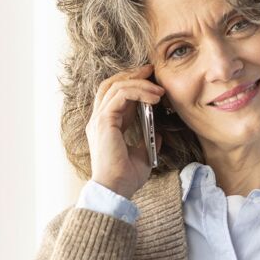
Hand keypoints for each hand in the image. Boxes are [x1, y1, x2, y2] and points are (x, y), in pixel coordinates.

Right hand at [87, 62, 166, 198]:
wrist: (117, 190)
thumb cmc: (126, 178)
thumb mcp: (143, 155)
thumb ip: (148, 141)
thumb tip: (160, 133)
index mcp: (106, 126)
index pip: (115, 95)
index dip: (132, 84)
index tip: (151, 80)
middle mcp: (99, 120)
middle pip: (110, 84)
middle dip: (131, 74)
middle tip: (151, 69)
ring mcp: (99, 119)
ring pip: (115, 86)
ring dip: (139, 82)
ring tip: (159, 88)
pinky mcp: (104, 121)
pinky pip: (120, 95)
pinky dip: (138, 91)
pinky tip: (154, 97)